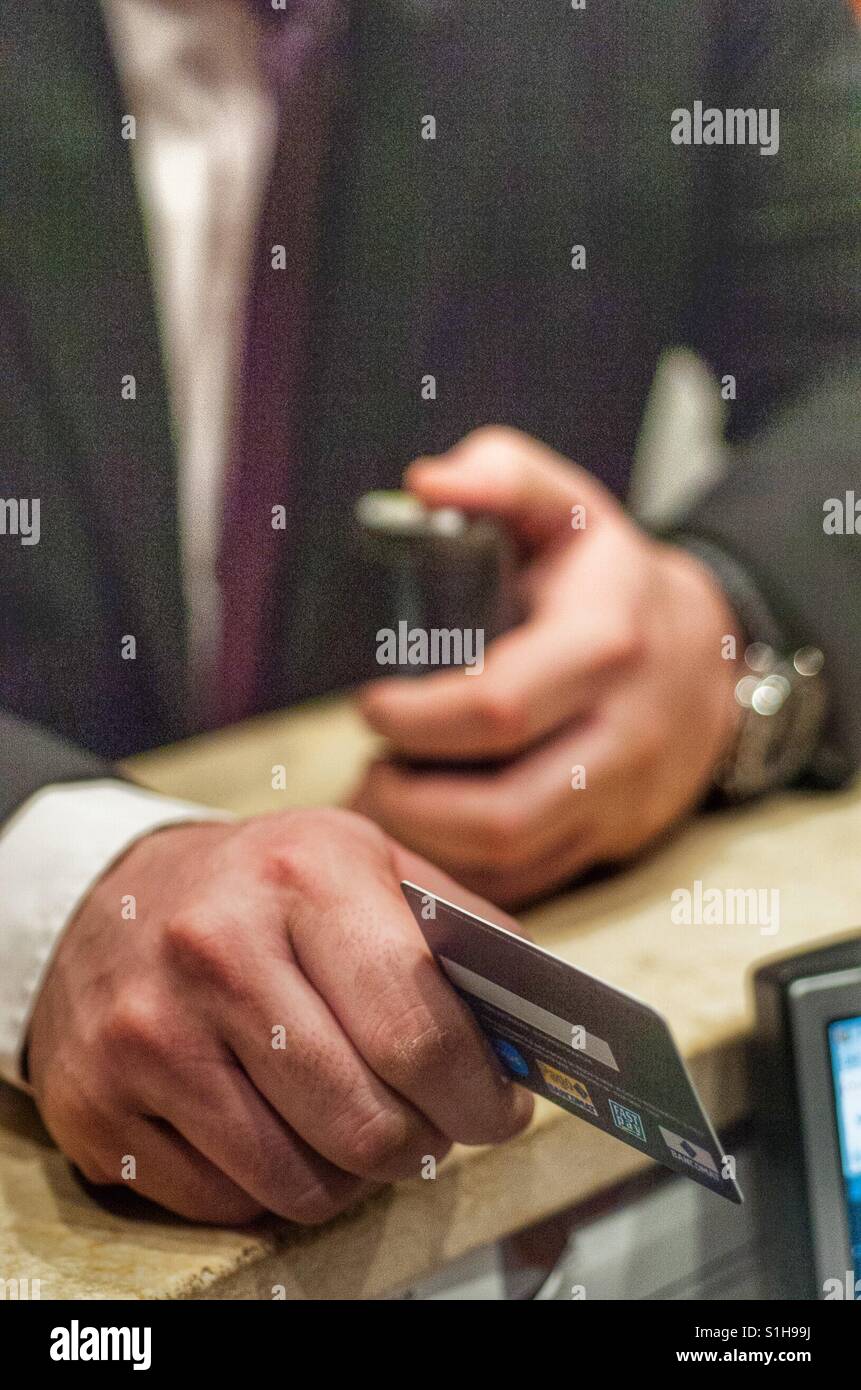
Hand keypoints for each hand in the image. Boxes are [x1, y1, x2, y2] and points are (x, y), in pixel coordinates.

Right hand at [27, 808, 531, 1223]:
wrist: (103, 897)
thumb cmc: (258, 885)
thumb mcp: (360, 858)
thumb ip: (456, 932)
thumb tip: (534, 1031)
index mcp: (301, 874)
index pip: (418, 1030)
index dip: (477, 1095)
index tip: (498, 1111)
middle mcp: (214, 950)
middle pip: (367, 1123)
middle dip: (424, 1144)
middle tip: (433, 1127)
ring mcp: (147, 1034)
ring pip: (301, 1183)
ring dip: (353, 1175)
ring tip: (358, 1125)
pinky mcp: (99, 1107)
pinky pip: (229, 1203)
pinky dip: (274, 1185)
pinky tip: (277, 1128)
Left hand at [353, 427, 743, 905]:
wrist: (708, 653)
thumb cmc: (611, 580)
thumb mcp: (566, 507)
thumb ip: (501, 475)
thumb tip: (426, 482)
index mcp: (603, 645)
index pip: (496, 710)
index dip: (414, 720)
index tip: (370, 705)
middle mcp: (623, 733)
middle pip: (500, 810)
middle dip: (409, 804)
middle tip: (369, 771)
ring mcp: (623, 798)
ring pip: (512, 858)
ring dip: (427, 845)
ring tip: (385, 800)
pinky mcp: (615, 840)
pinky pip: (531, 883)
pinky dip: (464, 875)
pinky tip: (424, 839)